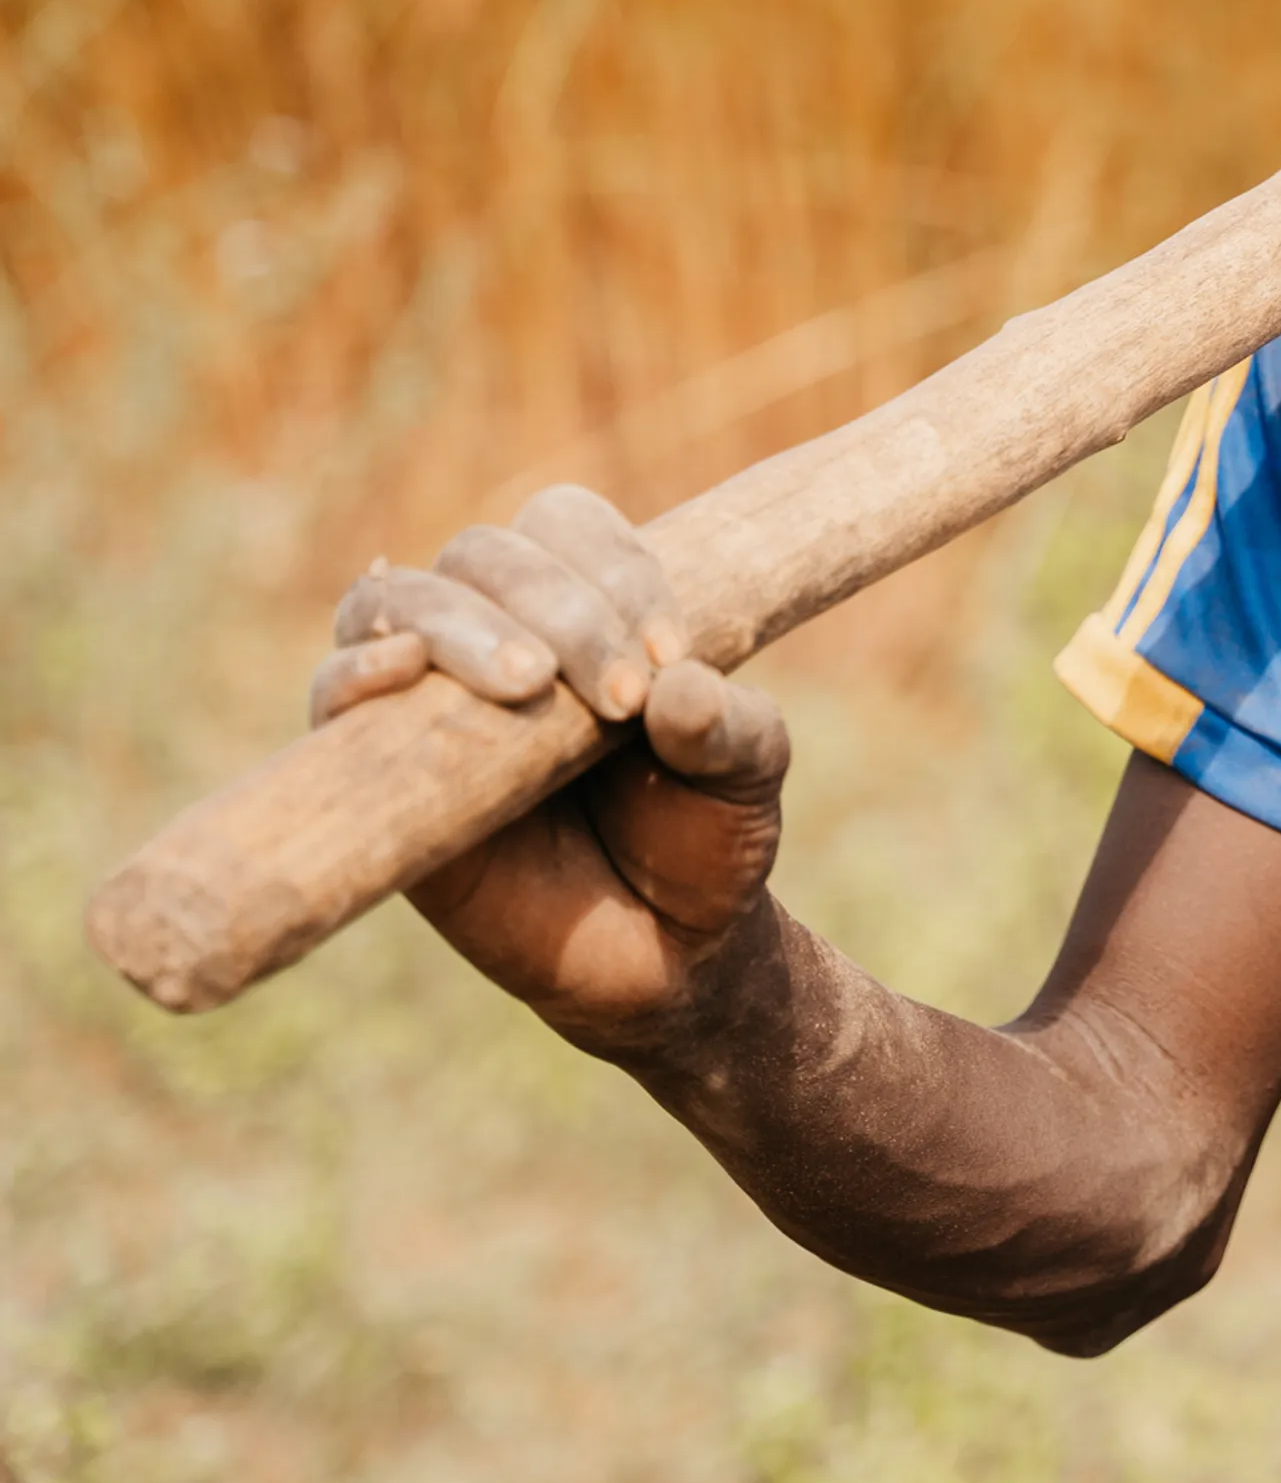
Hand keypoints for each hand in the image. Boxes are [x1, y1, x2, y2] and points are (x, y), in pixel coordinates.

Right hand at [311, 484, 790, 1046]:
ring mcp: (429, 701)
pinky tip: (400, 670)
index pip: (563, 526)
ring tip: (528, 684)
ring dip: (463, 627)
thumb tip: (680, 688)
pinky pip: (331, 697)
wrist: (661, 956)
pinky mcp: (377, 775)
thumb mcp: (747, 778)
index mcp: (585, 610)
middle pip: (482, 554)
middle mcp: (497, 637)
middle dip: (557, 606)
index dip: (613, 570)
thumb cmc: (702, 841)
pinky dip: (355, 669)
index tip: (672, 652)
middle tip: (620, 697)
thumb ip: (733, 729)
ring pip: (399, 605)